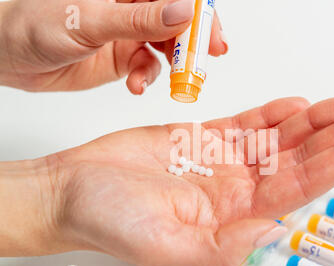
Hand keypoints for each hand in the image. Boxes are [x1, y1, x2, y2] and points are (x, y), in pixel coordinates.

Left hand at [0, 0, 226, 93]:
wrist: (10, 57)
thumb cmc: (34, 25)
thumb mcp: (89, 22)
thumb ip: (138, 21)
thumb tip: (184, 12)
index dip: (198, 12)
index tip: (211, 35)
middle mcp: (132, 6)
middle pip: (178, 19)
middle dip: (193, 40)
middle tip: (206, 59)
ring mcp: (129, 31)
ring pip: (168, 44)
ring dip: (174, 64)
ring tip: (176, 81)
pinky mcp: (124, 56)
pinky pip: (149, 66)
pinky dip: (148, 78)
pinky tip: (136, 86)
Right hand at [0, 96, 333, 265]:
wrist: (74, 190)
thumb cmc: (108, 220)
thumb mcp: (165, 246)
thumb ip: (221, 245)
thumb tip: (270, 232)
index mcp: (232, 217)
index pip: (298, 188)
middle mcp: (234, 190)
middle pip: (299, 161)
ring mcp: (221, 162)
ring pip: (280, 140)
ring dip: (315, 123)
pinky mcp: (202, 139)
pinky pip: (247, 125)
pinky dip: (274, 114)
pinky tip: (298, 107)